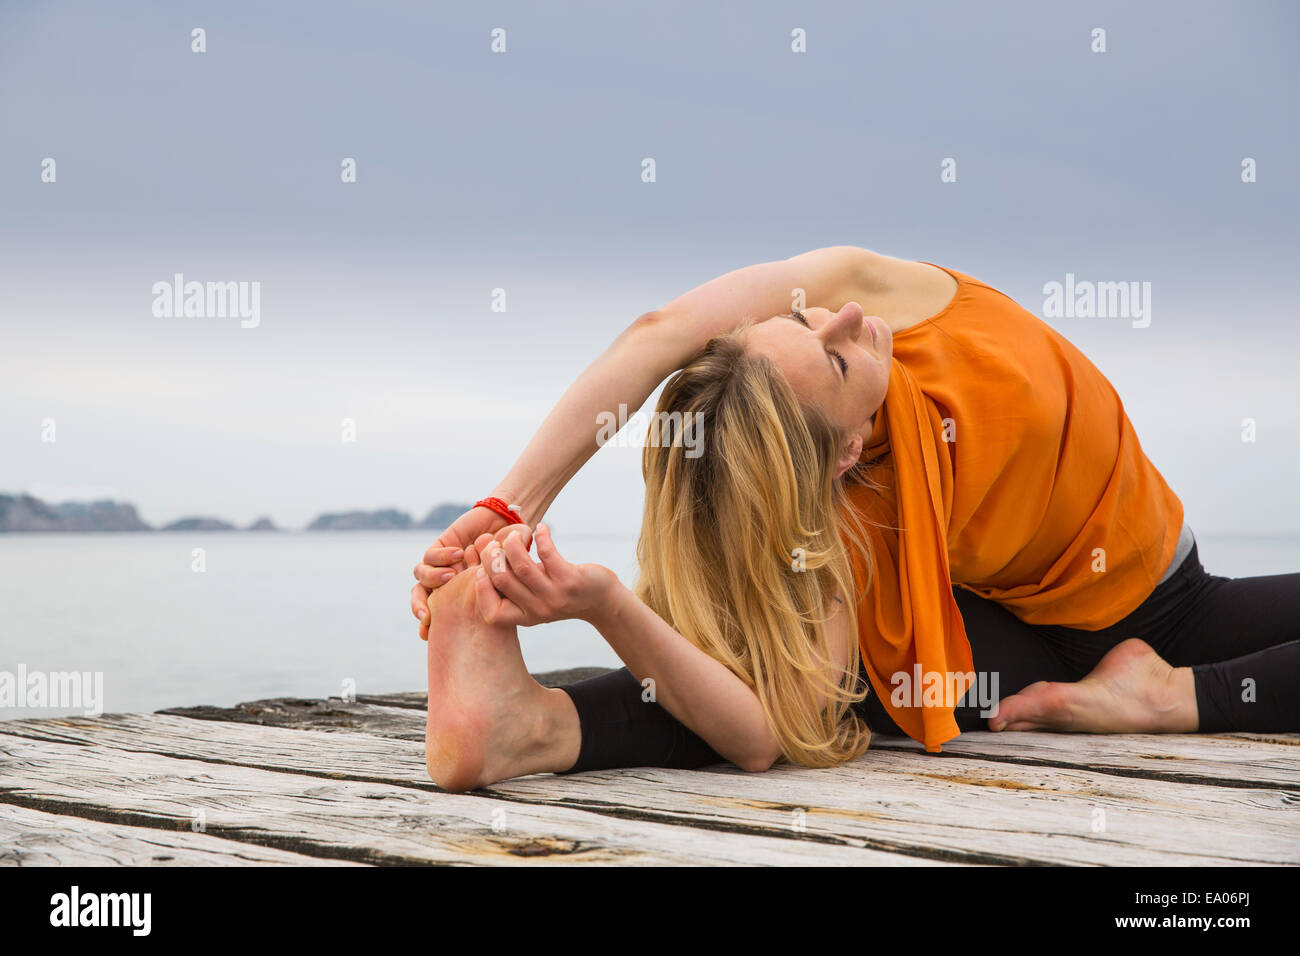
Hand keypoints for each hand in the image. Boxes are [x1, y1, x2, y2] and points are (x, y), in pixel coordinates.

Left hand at [411, 504, 529, 639]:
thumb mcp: (505, 582)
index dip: (427, 626)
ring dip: (433, 579)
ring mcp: (442, 563)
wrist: (506, 527)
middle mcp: (446, 581)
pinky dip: (442, 557)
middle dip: (419, 607)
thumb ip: (499, 595)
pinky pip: (431, 556)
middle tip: (426, 616)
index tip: (426, 635)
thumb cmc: (509, 560)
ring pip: (422, 576)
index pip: (434, 613)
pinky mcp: (441, 545)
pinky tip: (460, 554)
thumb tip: (497, 614)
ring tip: (452, 576)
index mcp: (457, 595)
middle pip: (421, 596)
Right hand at [474, 523, 617, 626]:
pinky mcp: (570, 580)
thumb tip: (484, 556)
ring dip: (512, 543)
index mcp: (524, 616)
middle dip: (492, 555)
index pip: (492, 613)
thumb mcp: (534, 598)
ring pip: (521, 565)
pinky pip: (547, 553)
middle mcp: (536, 609)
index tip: (480, 569)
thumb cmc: (560, 593)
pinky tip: (541, 528)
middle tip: (496, 543)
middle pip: (501, 579)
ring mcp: (553, 596)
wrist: (600, 600)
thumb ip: (512, 586)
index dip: (480, 588)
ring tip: (515, 534)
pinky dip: (541, 535)